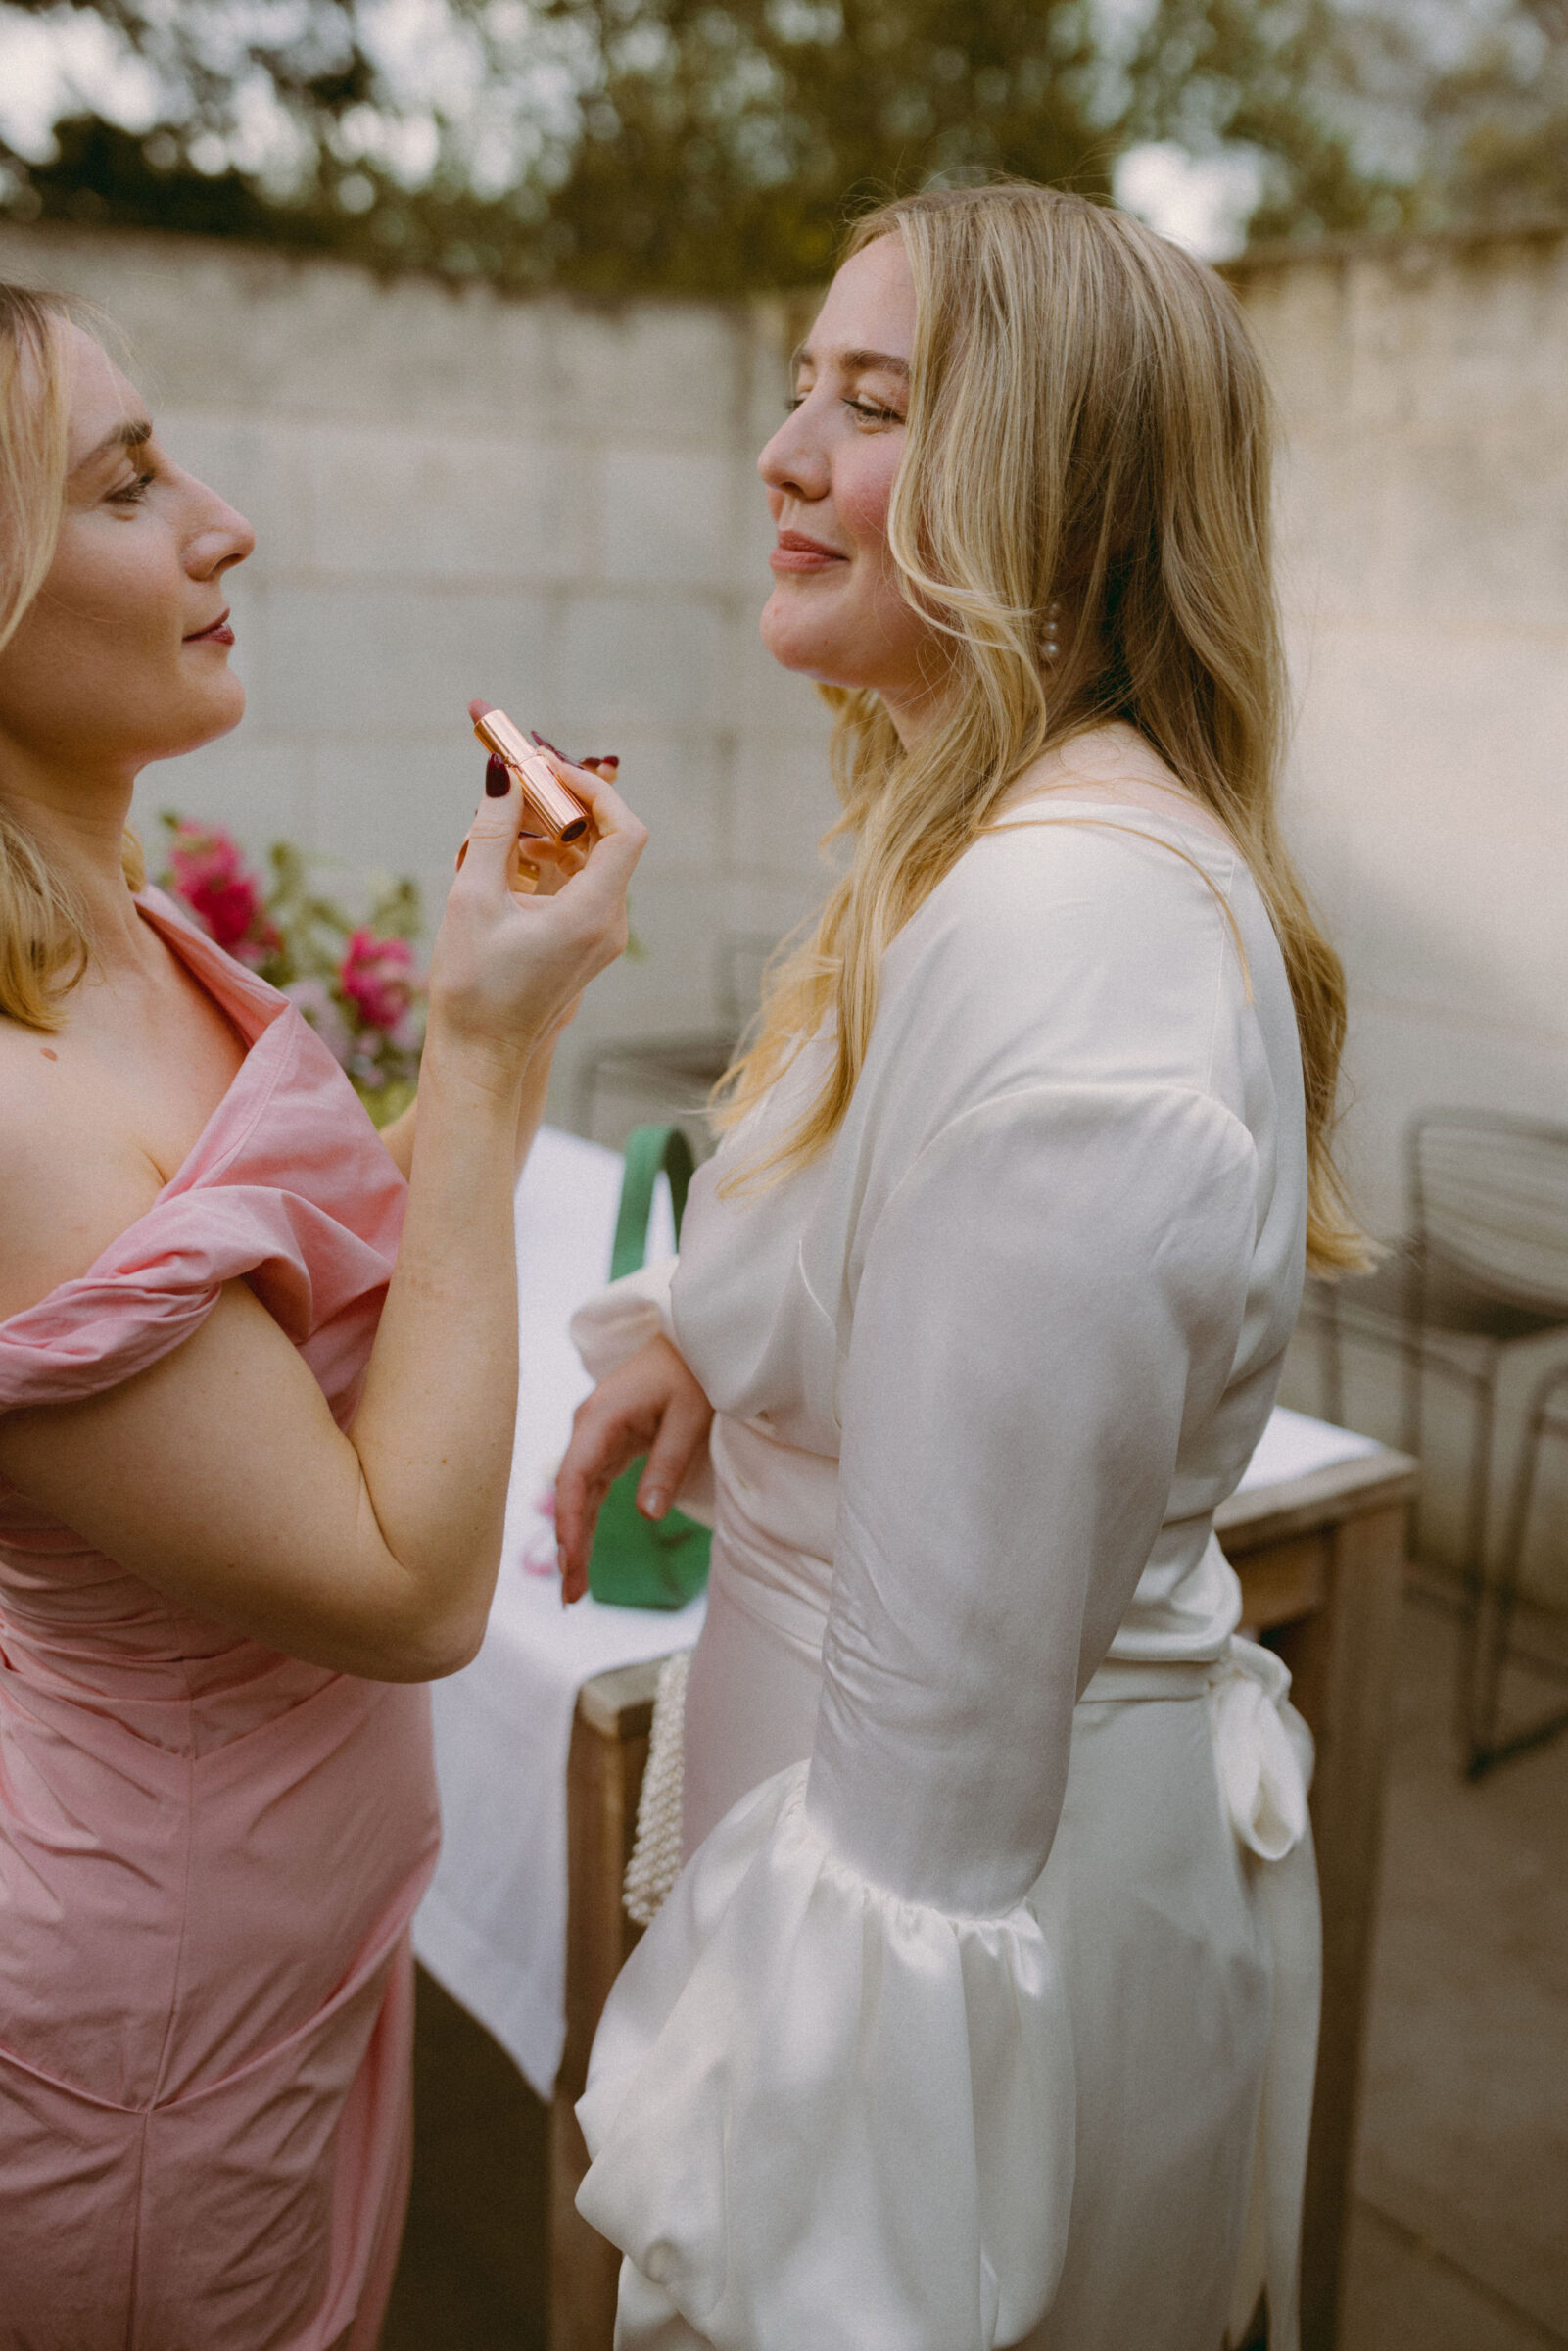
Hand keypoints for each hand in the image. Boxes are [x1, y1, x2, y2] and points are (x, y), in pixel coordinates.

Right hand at [430, 752, 644, 1076]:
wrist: (480, 1056)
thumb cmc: (474, 987)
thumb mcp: (473, 899)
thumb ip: (493, 831)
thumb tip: (503, 775)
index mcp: (591, 913)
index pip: (623, 830)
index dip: (593, 791)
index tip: (548, 772)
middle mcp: (608, 924)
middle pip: (608, 842)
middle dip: (565, 807)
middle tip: (520, 787)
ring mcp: (601, 937)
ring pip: (593, 863)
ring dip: (555, 834)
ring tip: (507, 825)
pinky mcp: (585, 945)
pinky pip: (581, 887)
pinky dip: (553, 864)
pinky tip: (512, 860)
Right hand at [554, 1337, 714, 1602]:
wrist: (694, 1336)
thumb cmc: (694, 1372)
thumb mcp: (690, 1418)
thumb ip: (666, 1464)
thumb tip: (647, 1515)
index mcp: (601, 1418)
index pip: (574, 1477)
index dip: (569, 1521)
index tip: (569, 1559)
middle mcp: (589, 1428)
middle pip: (570, 1492)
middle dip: (569, 1543)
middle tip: (570, 1596)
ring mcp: (596, 1435)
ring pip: (578, 1495)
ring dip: (576, 1538)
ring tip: (574, 1590)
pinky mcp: (609, 1442)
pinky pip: (592, 1487)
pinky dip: (586, 1519)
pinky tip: (582, 1552)